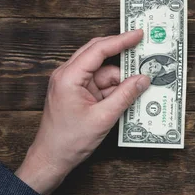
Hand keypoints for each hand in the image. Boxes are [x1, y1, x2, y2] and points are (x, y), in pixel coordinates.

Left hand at [15, 30, 149, 194]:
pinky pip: (101, 84)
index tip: (138, 34)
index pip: (98, 50)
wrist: (51, 159)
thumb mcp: (103, 118)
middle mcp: (68, 75)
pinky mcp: (78, 94)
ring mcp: (73, 84)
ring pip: (103, 72)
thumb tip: (143, 80)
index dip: (120, 40)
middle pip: (99, 55)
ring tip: (141, 85)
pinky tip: (130, 95)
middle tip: (143, 48)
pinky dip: (115, 89)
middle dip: (122, 54)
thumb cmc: (68, 141)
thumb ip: (125, 96)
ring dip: (121, 79)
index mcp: (69, 77)